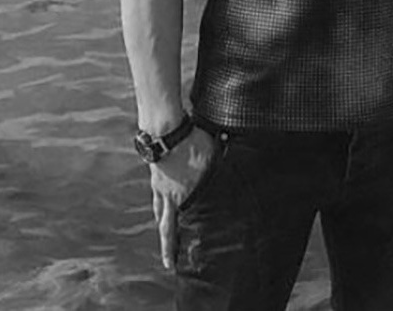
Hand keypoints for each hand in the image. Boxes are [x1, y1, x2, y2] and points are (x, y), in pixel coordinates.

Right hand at [148, 126, 216, 268]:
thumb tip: (236, 170)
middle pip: (164, 225)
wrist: (164, 127)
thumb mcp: (212, 158)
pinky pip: (157, 193)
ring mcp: (158, 183)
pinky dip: (161, 201)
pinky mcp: (155, 172)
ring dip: (163, 222)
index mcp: (179, 196)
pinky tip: (165, 199)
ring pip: (158, 209)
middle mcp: (165, 194)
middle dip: (166, 245)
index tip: (171, 265)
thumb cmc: (191, 142)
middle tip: (168, 261)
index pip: (174, 228)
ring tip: (165, 231)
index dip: (172, 247)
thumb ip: (220, 169)